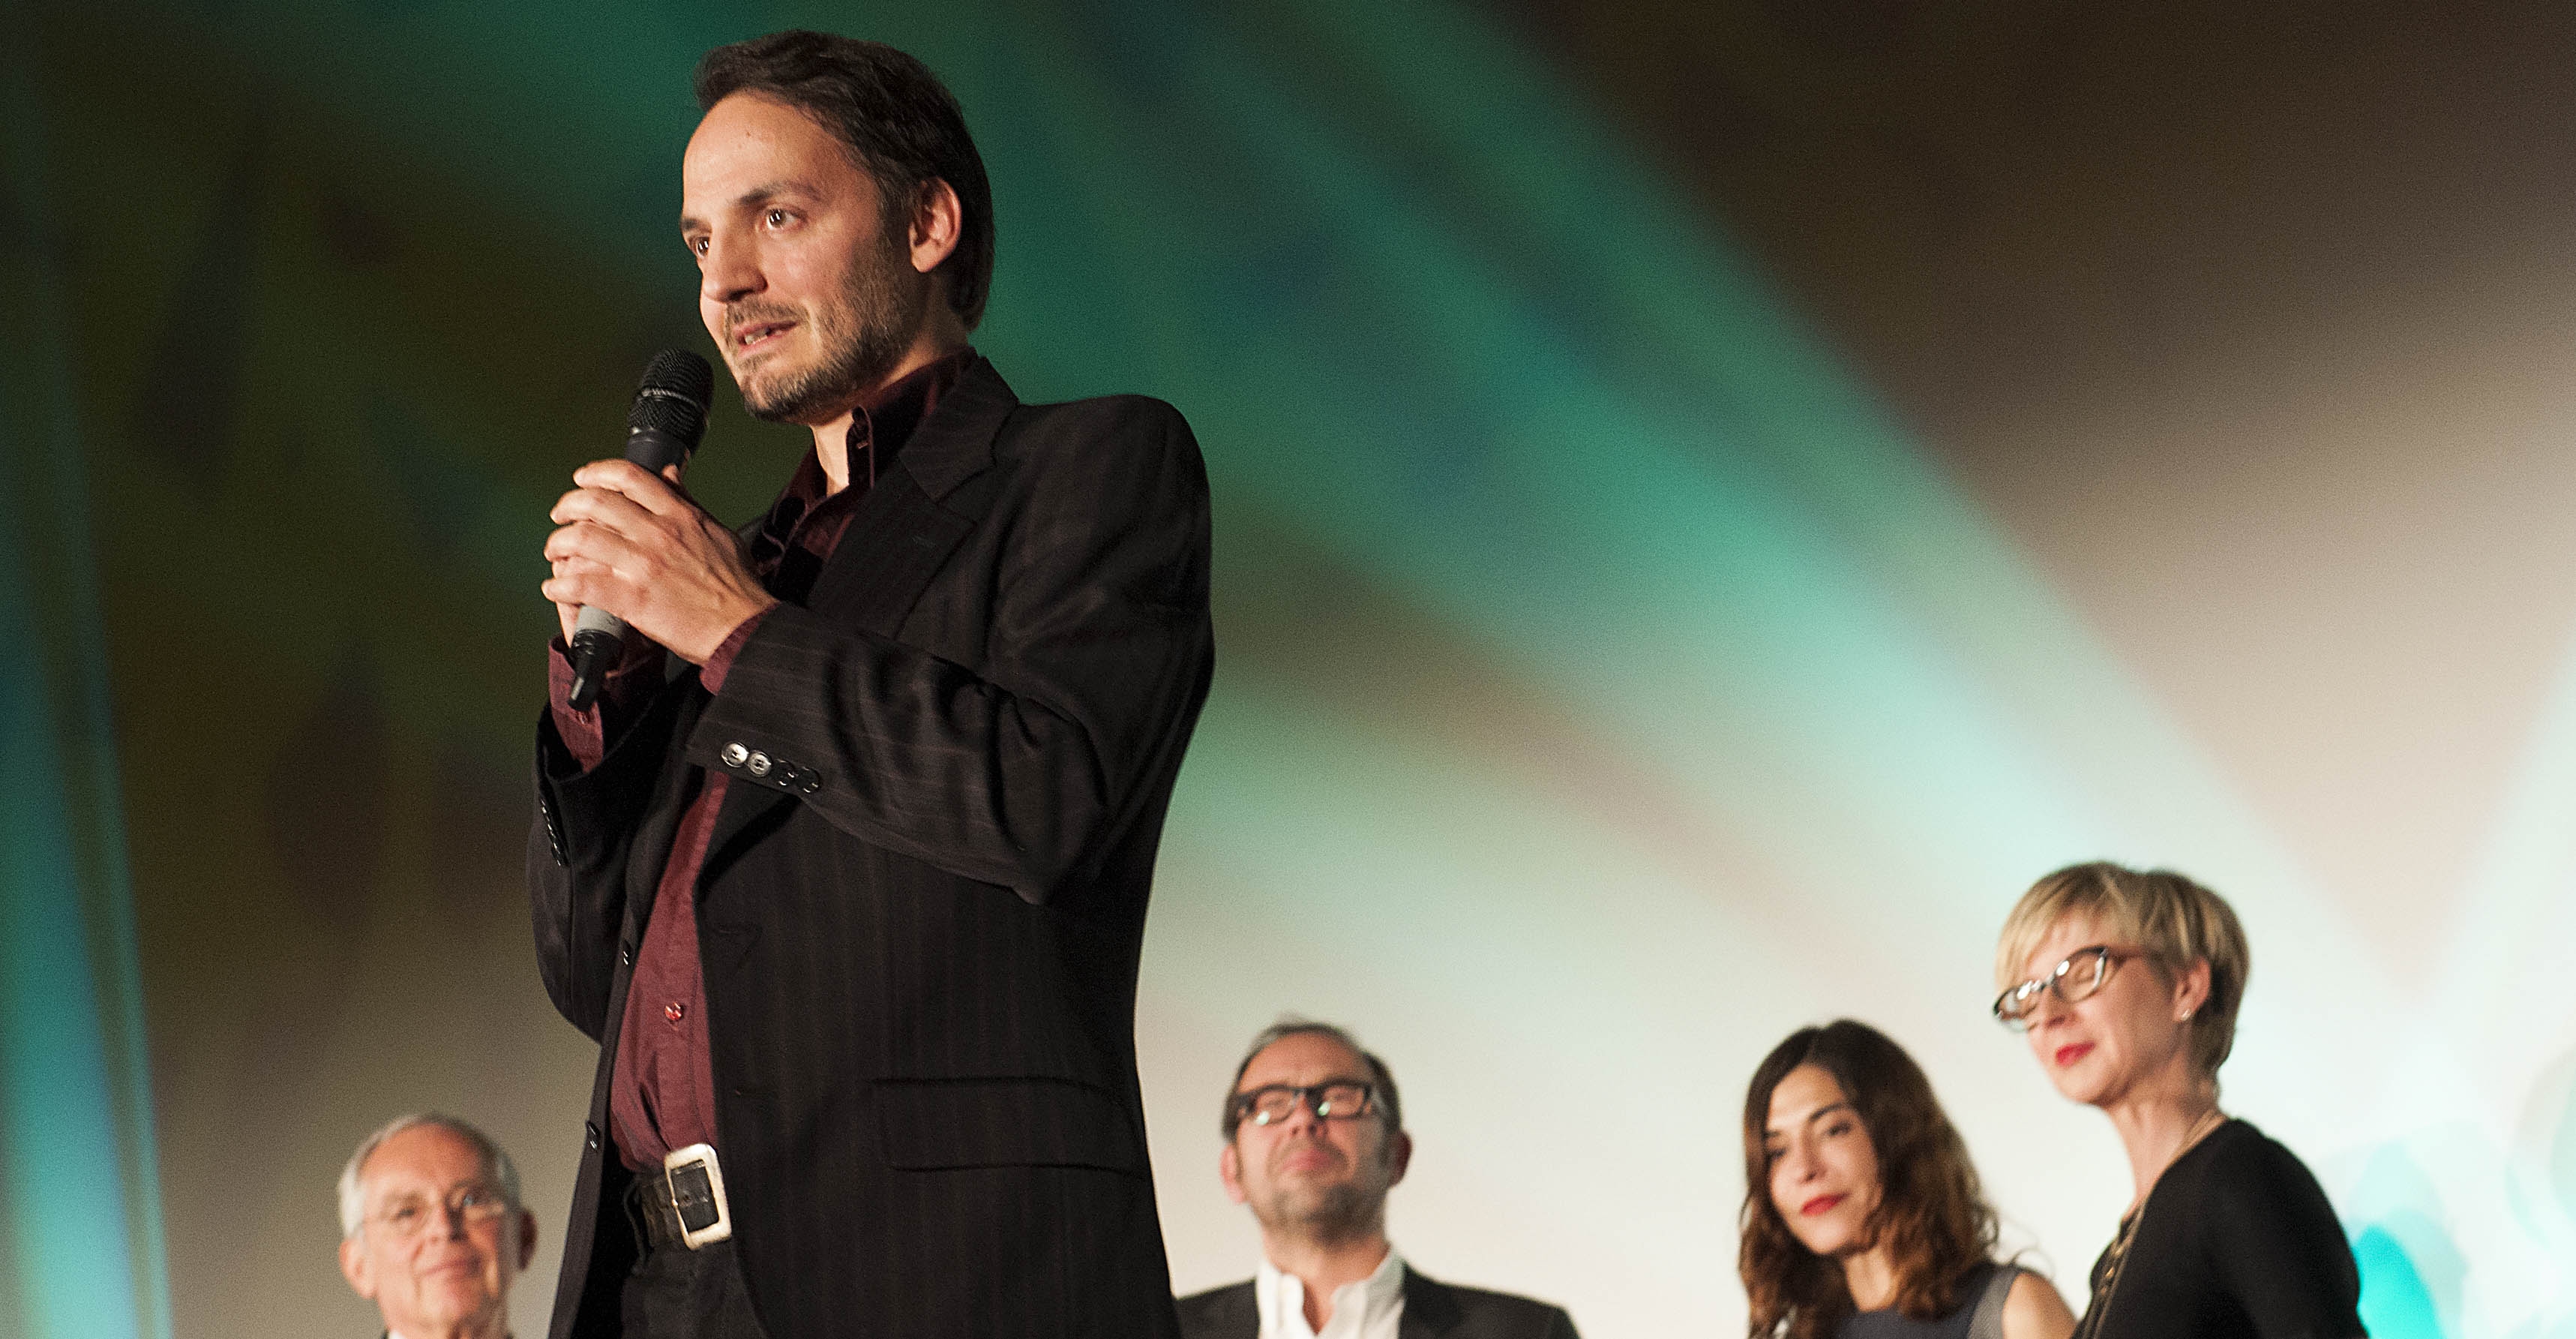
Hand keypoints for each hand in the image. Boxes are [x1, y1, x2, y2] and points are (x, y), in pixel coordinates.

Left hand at [541, 460, 776, 663]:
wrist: (744, 627)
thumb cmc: (736, 586)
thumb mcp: (717, 531)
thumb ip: (688, 501)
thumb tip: (670, 475)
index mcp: (679, 515)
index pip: (629, 476)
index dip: (597, 473)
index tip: (583, 479)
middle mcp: (658, 533)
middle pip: (596, 502)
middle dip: (568, 506)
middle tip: (560, 516)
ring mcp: (644, 565)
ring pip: (583, 539)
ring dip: (559, 544)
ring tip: (556, 554)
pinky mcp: (634, 599)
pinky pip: (584, 584)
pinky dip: (562, 585)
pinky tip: (556, 589)